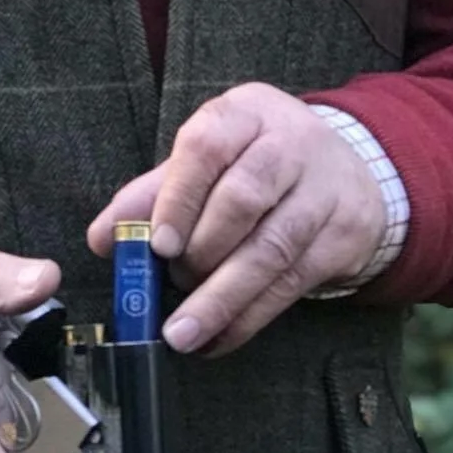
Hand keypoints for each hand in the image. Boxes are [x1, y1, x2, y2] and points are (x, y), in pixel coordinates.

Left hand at [87, 85, 385, 356]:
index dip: (179, 197)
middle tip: (171, 285)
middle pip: (243, 198)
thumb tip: (103, 238)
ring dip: (221, 298)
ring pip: (271, 248)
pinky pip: (292, 283)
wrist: (350, 169)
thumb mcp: (210, 160)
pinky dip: (249, 317)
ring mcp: (324, 189)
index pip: (208, 146)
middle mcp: (291, 143)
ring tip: (182, 332)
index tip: (157, 245)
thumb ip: (155, 194)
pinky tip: (218, 338)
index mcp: (246, 113)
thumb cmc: (258, 162)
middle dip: (200, 251)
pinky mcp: (344, 235)